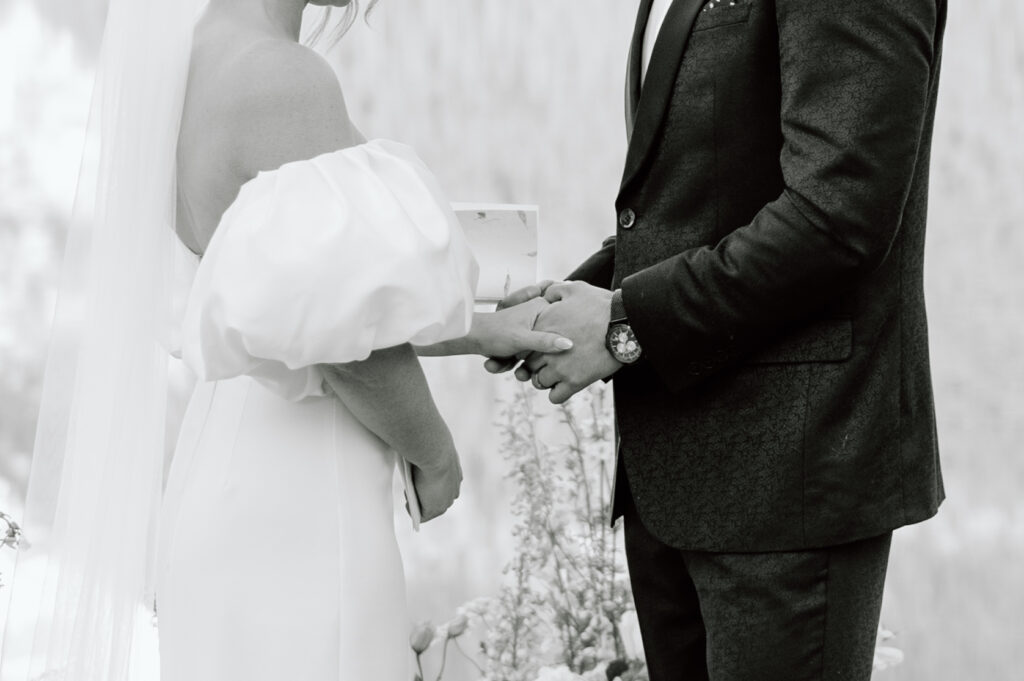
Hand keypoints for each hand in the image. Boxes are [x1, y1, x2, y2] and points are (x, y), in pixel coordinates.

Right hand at [411, 449, 462, 522]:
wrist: (435, 453)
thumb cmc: (432, 448)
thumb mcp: (433, 453)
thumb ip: (431, 458)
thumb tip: (423, 459)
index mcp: (456, 478)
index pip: (444, 486)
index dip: (432, 487)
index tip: (422, 485)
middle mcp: (453, 492)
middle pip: (438, 499)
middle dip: (425, 498)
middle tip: (412, 493)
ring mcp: (444, 502)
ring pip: (430, 508)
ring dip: (419, 504)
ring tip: (408, 500)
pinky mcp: (433, 509)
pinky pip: (423, 516)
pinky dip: (414, 512)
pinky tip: (407, 505)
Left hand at [472, 295, 572, 360]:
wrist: (469, 337)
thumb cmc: (493, 332)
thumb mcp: (522, 339)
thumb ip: (545, 342)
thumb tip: (569, 344)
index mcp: (542, 309)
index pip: (562, 325)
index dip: (556, 344)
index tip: (539, 351)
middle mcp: (538, 317)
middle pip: (549, 344)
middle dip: (529, 359)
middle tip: (514, 360)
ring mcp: (530, 330)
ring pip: (535, 354)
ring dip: (515, 363)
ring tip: (498, 361)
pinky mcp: (521, 342)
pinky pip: (524, 358)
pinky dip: (509, 363)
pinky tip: (494, 362)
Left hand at [516, 281, 622, 403]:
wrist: (624, 324)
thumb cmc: (601, 305)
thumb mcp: (575, 288)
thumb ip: (554, 291)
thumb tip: (546, 295)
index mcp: (543, 327)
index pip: (524, 345)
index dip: (531, 347)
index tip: (542, 347)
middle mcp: (547, 349)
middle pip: (529, 366)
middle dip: (537, 365)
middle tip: (550, 362)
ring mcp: (560, 367)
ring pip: (539, 382)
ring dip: (546, 380)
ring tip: (558, 374)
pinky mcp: (575, 381)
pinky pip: (556, 397)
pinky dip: (558, 393)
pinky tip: (566, 384)